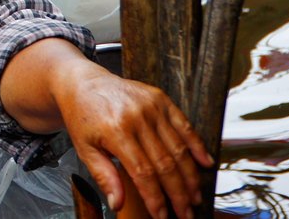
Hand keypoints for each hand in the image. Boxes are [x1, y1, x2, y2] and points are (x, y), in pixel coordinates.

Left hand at [53, 61, 213, 218]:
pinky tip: (205, 163)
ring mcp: (151, 106)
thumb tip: (117, 204)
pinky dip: (197, 145)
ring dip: (190, 176)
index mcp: (116, 131)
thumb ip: (103, 176)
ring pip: (179, 147)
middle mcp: (137, 117)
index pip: (143, 173)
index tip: (162, 216)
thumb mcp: (84, 148)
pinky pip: (184, 124)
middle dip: (179, 194)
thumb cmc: (83, 117)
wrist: (83, 83)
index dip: (156, 198)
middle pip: (166, 163)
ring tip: (195, 197)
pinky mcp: (160, 99)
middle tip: (186, 213)